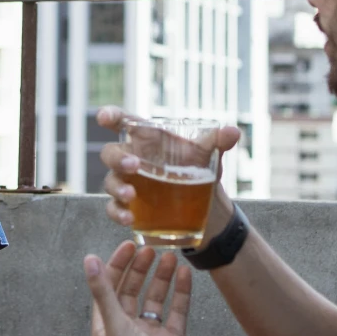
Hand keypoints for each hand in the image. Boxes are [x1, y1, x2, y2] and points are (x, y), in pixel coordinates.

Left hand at [83, 240, 196, 335]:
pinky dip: (180, 293)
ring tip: (171, 257)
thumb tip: (89, 259)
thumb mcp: (116, 326)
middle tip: (151, 248)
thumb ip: (103, 292)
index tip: (130, 245)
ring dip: (161, 278)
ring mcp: (150, 335)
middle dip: (140, 269)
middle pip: (131, 291)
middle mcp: (126, 329)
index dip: (117, 265)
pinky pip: (176, 311)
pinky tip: (185, 274)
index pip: (108, 288)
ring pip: (155, 299)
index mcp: (106, 327)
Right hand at [93, 106, 241, 242]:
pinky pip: (114, 209)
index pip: (123, 122)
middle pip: (111, 153)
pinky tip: (130, 219)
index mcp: (148, 140)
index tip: (104, 117)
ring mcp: (127, 183)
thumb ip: (217, 142)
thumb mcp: (209, 155)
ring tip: (131, 196)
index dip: (110, 116)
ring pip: (109, 182)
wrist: (205, 208)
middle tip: (134, 165)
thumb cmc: (199, 171)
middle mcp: (132, 159)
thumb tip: (233, 132)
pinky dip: (118, 213)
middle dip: (118, 158)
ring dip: (117, 188)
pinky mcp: (129, 207)